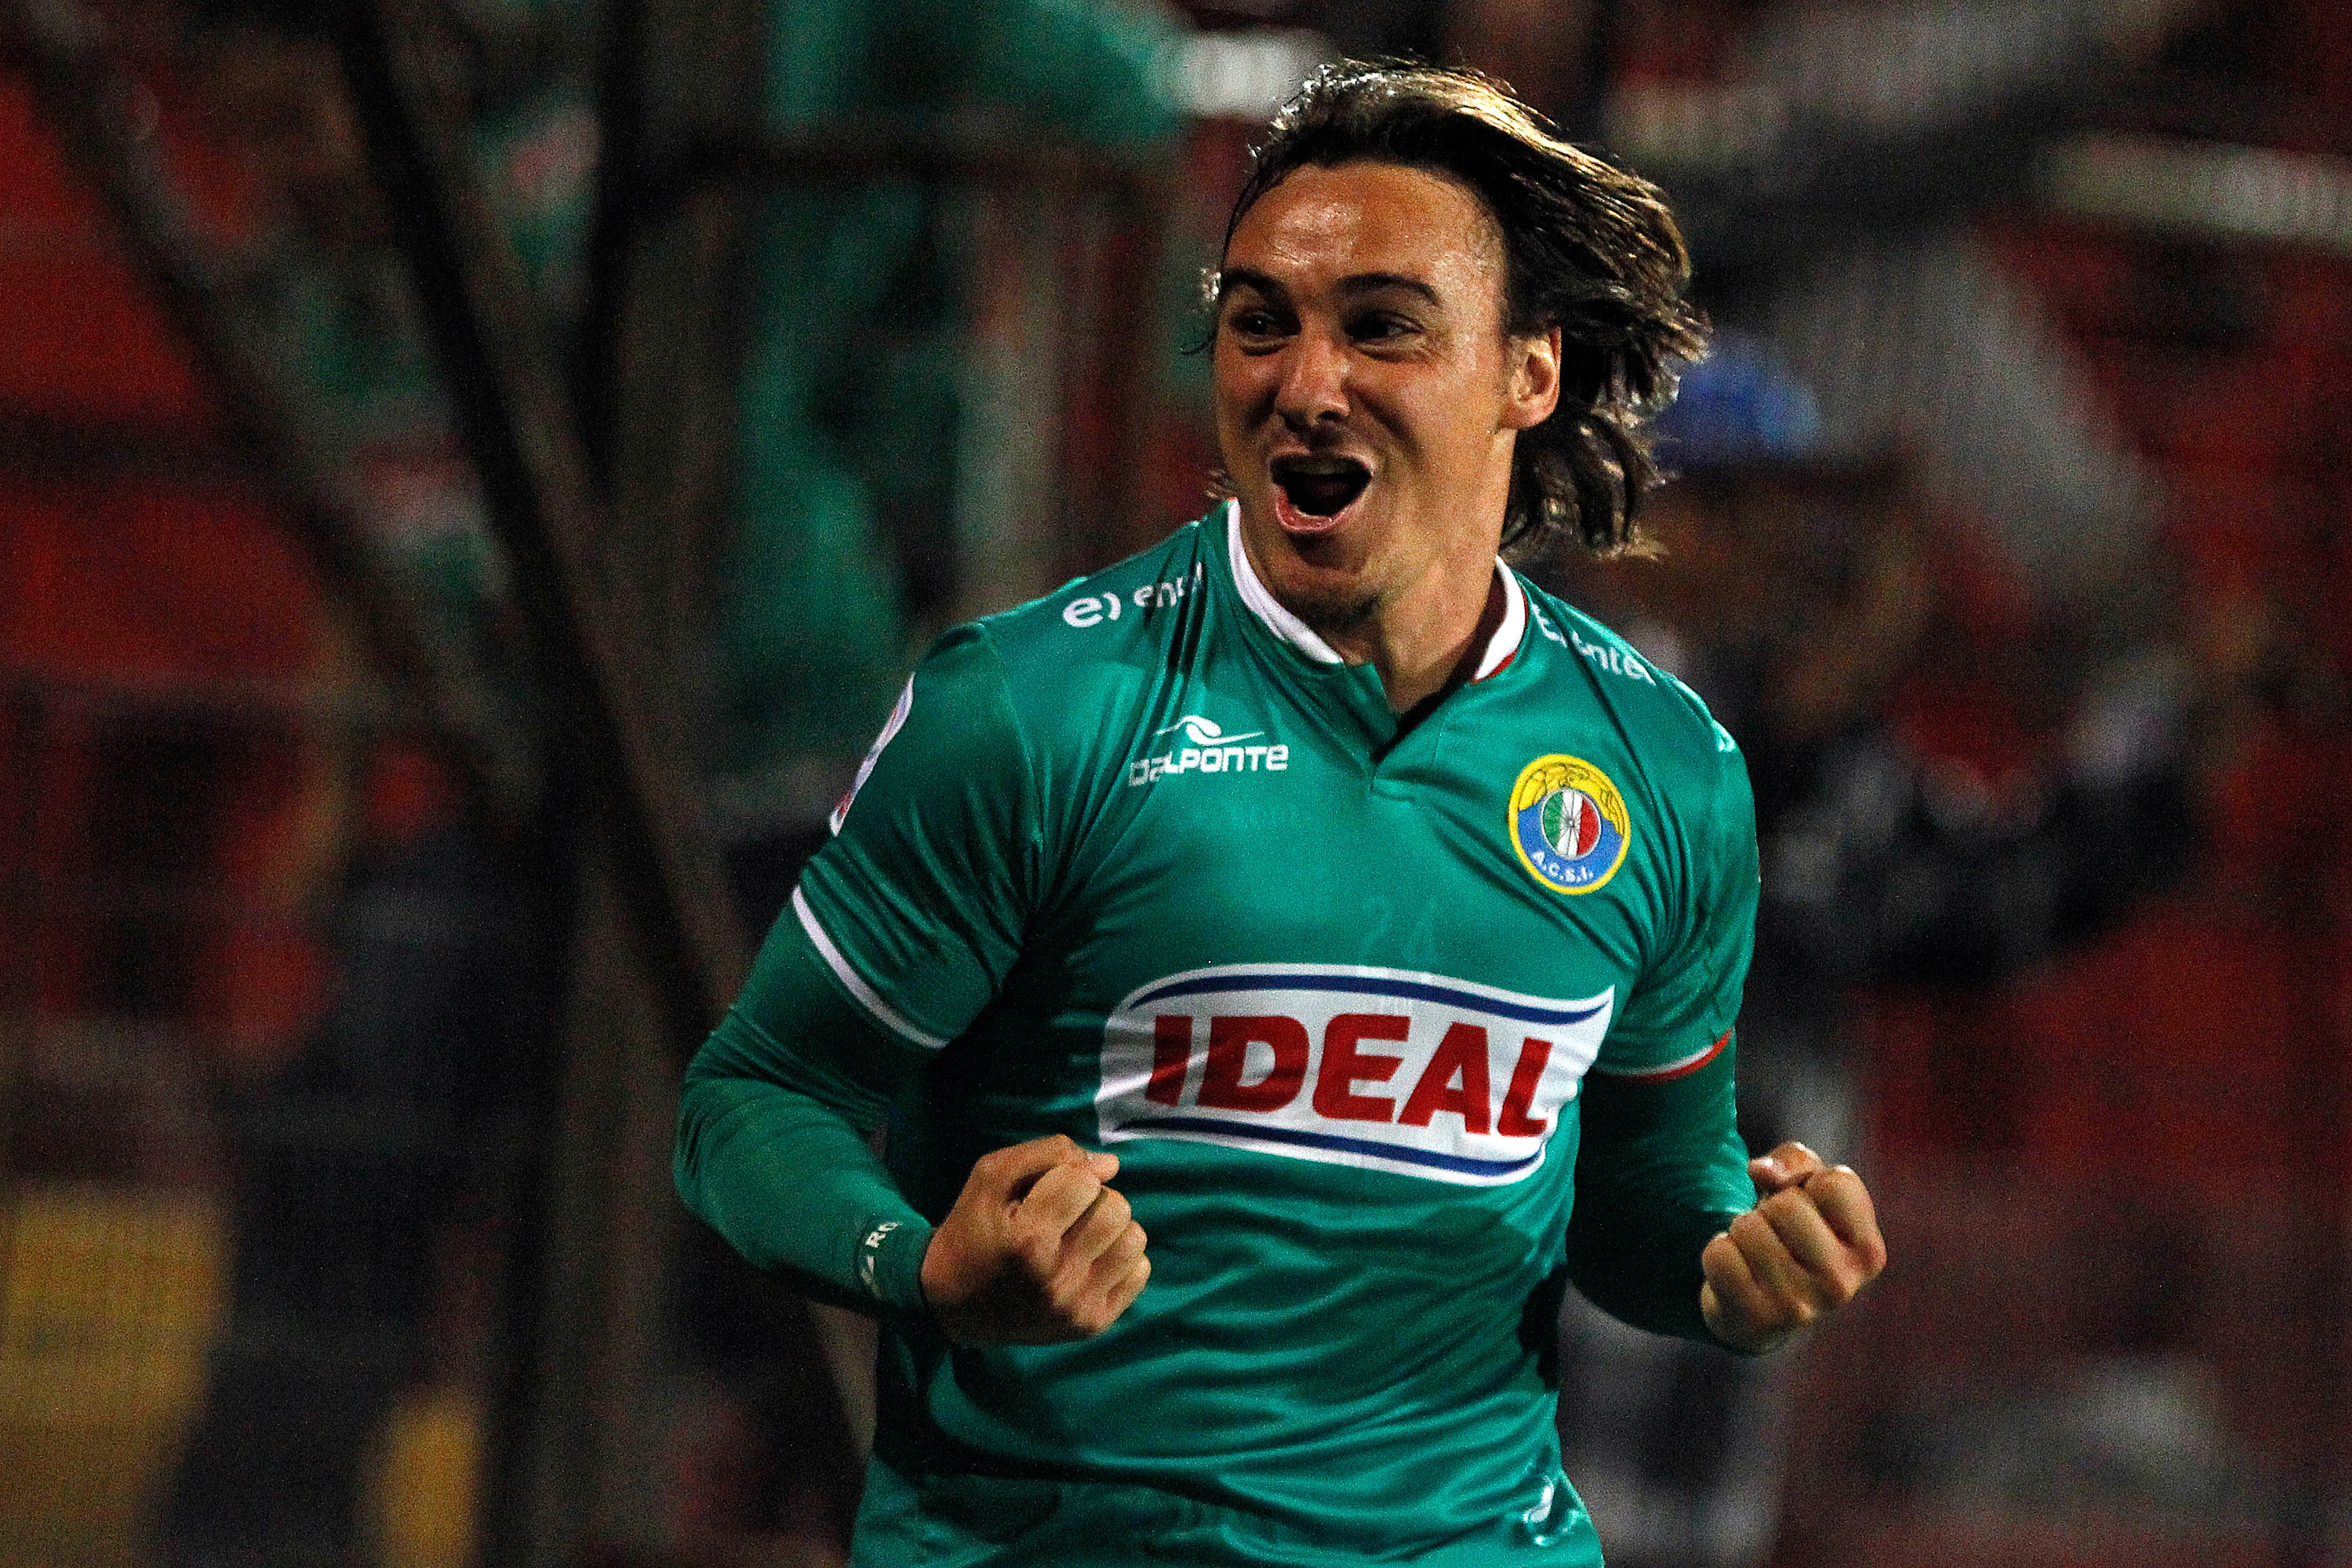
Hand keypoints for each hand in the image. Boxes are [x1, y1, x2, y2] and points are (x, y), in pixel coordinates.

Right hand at [919, 1134, 1150, 1345]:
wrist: (952, 1303)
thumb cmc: (973, 1230)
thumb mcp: (991, 1176)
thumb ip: (1047, 1153)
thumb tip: (1111, 1165)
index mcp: (1027, 1239)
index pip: (1084, 1180)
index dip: (1068, 1174)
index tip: (1046, 1190)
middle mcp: (1056, 1278)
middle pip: (1116, 1208)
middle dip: (1093, 1199)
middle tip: (1065, 1212)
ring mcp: (1077, 1307)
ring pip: (1134, 1239)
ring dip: (1112, 1227)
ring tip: (1081, 1235)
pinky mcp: (1091, 1325)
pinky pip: (1139, 1272)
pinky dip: (1120, 1259)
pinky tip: (1090, 1261)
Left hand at [1700, 1141, 1885, 1353]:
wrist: (1761, 1310)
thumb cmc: (1791, 1235)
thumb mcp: (1808, 1189)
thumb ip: (1796, 1160)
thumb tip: (1761, 1172)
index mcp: (1868, 1253)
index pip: (1835, 1183)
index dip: (1809, 1182)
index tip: (1808, 1207)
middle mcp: (1841, 1285)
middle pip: (1786, 1204)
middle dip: (1770, 1208)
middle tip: (1775, 1234)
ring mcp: (1799, 1307)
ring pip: (1747, 1226)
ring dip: (1741, 1231)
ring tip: (1756, 1253)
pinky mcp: (1755, 1318)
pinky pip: (1718, 1254)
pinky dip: (1717, 1253)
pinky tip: (1737, 1272)